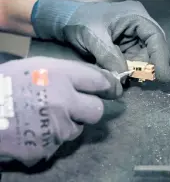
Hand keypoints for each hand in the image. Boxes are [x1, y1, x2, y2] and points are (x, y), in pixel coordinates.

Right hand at [0, 56, 122, 165]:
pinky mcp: (47, 149)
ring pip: (76, 129)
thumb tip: (91, 81)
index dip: (108, 85)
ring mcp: (56, 128)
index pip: (98, 81)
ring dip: (68, 124)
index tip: (113, 89)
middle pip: (96, 111)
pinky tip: (37, 129)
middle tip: (78, 106)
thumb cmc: (8, 83)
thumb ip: (67, 73)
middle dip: (89, 108)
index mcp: (60, 77)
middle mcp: (63, 102)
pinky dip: (53, 137)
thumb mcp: (38, 66)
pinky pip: (60, 143)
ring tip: (47, 118)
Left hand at [32, 0, 169, 81]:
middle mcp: (138, 27)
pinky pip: (132, 63)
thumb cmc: (80, 22)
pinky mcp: (125, 49)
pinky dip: (128, 72)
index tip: (163, 77)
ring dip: (137, 71)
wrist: (67, 22)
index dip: (161, 57)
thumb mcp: (93, 36)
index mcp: (135, 16)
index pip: (155, 36)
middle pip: (153, 49)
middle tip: (142, 82)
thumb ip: (109, 56)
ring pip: (143, 59)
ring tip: (127, 78)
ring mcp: (132, 39)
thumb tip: (122, 79)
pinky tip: (122, 76)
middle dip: (149, 66)